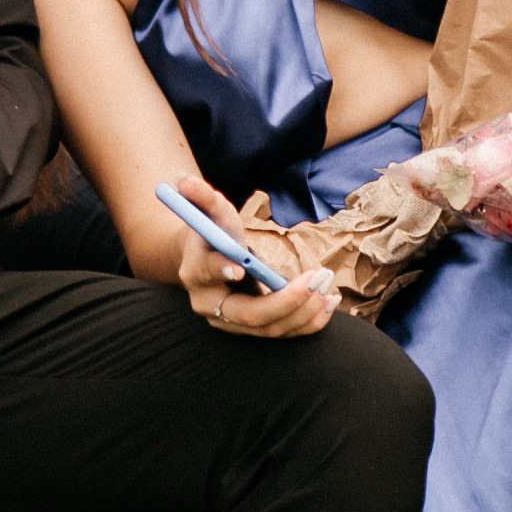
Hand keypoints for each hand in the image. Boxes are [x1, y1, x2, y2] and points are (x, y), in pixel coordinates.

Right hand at [168, 173, 336, 339]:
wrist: (208, 260)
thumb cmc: (213, 233)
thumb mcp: (209, 211)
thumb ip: (202, 196)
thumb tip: (183, 179)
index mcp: (195, 272)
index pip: (206, 273)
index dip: (221, 269)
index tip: (240, 266)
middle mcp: (210, 306)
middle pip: (248, 315)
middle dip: (286, 300)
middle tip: (316, 277)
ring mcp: (231, 323)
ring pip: (270, 328)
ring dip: (304, 311)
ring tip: (327, 289)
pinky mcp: (252, 330)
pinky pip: (283, 333)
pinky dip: (309, 322)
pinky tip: (329, 303)